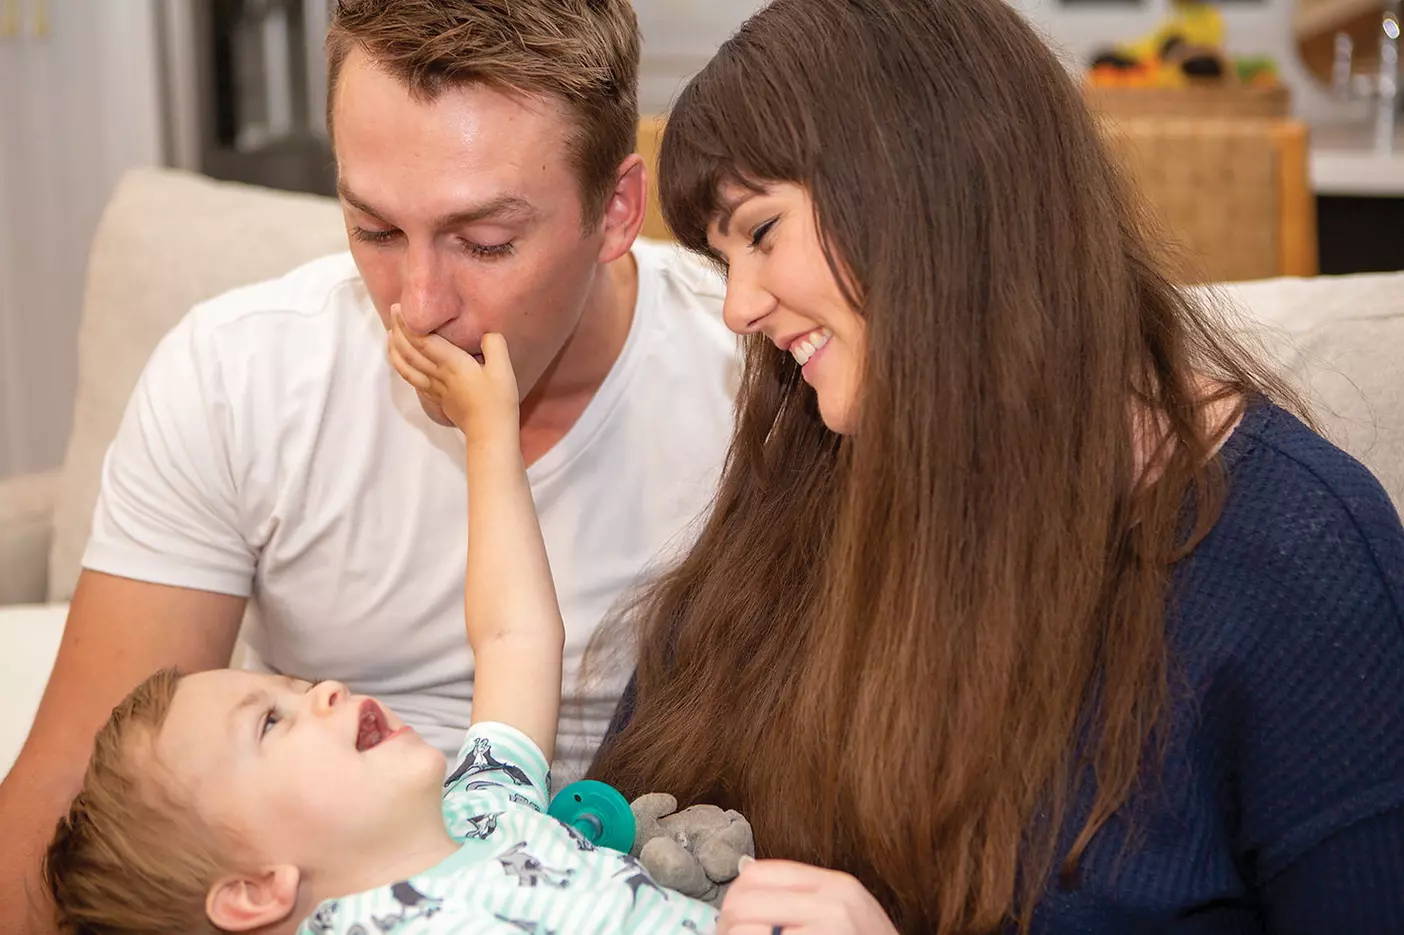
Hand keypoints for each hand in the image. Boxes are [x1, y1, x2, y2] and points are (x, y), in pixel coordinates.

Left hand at [386, 307, 518, 444]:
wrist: (490, 434)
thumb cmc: (498, 402)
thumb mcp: (504, 369)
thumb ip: (495, 344)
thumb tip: (487, 333)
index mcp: (452, 364)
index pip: (422, 340)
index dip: (407, 323)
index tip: (398, 307)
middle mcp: (439, 375)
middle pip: (410, 351)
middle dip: (398, 331)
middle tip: (392, 314)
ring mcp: (436, 390)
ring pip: (407, 368)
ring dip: (395, 351)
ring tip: (390, 337)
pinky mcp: (438, 401)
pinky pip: (415, 382)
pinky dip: (404, 370)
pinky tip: (403, 365)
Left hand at [718, 859, 898, 934]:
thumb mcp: (845, 916)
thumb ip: (806, 901)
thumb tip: (746, 898)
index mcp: (835, 885)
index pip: (759, 872)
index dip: (736, 897)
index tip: (731, 919)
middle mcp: (834, 901)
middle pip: (746, 899)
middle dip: (729, 924)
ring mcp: (831, 927)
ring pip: (747, 929)